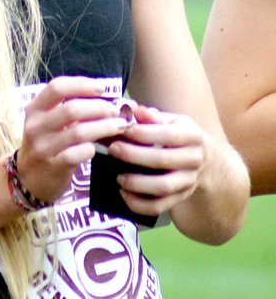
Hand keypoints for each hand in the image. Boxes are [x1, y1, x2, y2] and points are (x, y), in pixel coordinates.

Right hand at [16, 76, 131, 203]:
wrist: (28, 178)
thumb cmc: (45, 144)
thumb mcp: (48, 123)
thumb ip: (71, 110)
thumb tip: (111, 100)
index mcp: (35, 109)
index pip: (57, 87)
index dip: (81, 84)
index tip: (101, 88)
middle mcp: (36, 125)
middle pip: (72, 108)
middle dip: (99, 107)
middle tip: (114, 111)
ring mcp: (44, 146)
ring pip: (79, 131)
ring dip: (103, 126)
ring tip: (118, 126)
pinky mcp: (54, 165)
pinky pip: (80, 152)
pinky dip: (93, 148)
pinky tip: (98, 147)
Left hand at [108, 102, 206, 217]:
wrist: (204, 160)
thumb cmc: (177, 134)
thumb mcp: (169, 120)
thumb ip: (150, 115)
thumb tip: (130, 108)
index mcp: (192, 136)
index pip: (167, 135)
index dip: (143, 133)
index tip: (121, 129)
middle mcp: (194, 160)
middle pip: (162, 160)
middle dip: (133, 155)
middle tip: (112, 149)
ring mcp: (189, 181)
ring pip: (162, 187)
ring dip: (136, 183)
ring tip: (117, 176)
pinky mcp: (180, 198)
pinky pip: (159, 206)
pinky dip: (139, 204)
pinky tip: (123, 193)